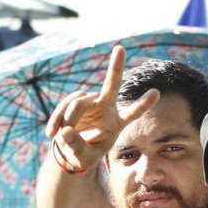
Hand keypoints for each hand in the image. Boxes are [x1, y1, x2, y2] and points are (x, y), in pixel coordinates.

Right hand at [43, 44, 158, 172]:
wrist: (69, 150)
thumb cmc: (84, 154)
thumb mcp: (84, 158)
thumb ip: (77, 147)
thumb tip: (65, 131)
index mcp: (117, 123)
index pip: (132, 113)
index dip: (142, 104)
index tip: (156, 93)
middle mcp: (106, 107)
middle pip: (111, 85)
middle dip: (116, 67)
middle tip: (120, 49)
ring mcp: (90, 102)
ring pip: (79, 103)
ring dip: (67, 119)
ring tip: (58, 136)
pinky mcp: (75, 101)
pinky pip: (65, 106)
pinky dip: (57, 118)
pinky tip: (51, 133)